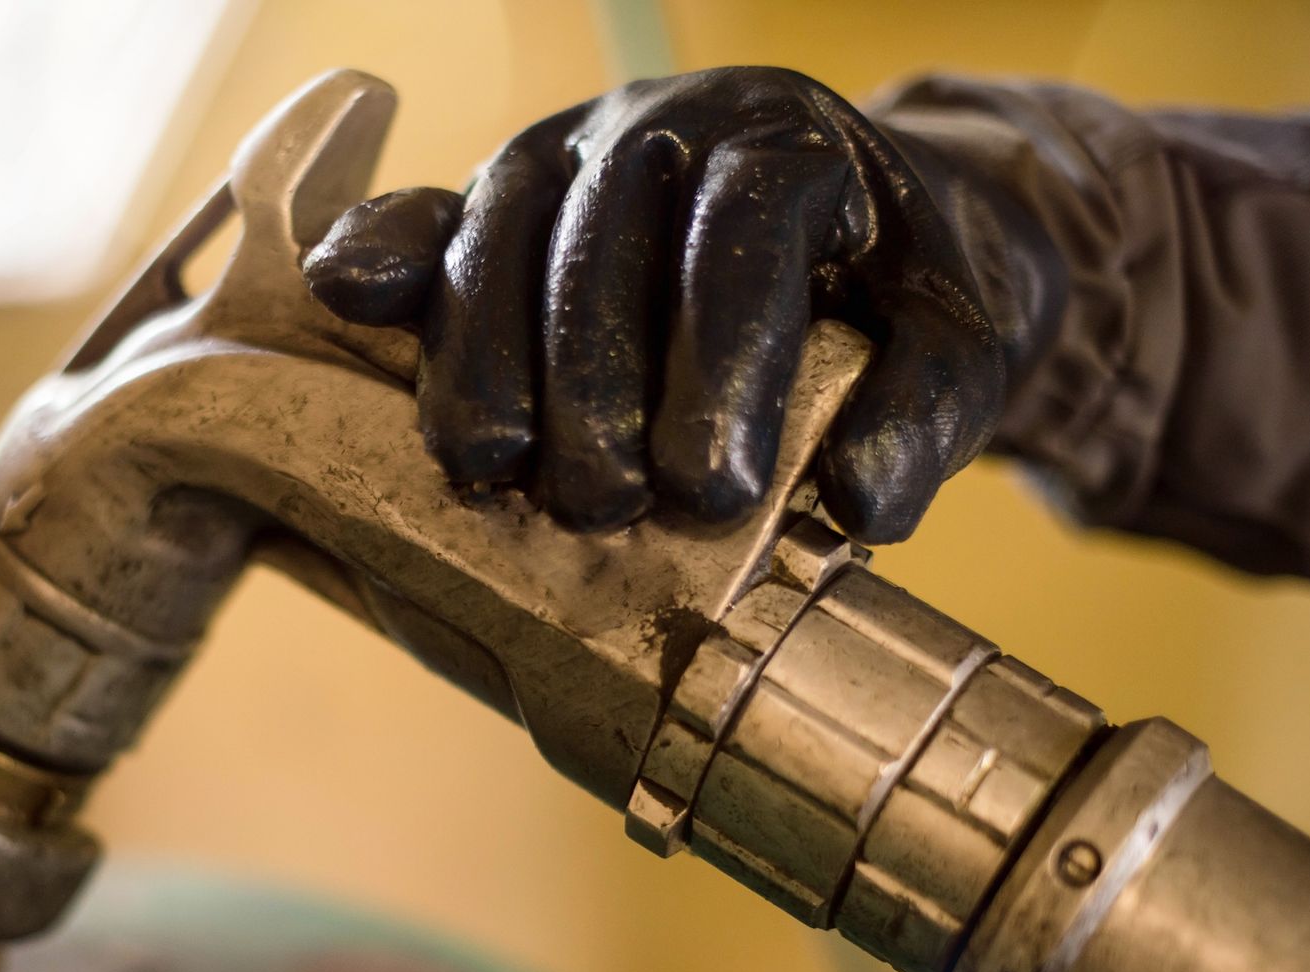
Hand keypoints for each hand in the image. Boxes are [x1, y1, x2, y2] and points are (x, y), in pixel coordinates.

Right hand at [303, 68, 1019, 541]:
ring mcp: (564, 154)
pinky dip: (383, 257)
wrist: (860, 225)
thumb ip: (930, 411)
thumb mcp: (962, 341)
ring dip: (487, 367)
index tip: (713, 489)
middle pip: (603, 247)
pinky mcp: (497, 201)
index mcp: (786, 140)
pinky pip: (429, 219)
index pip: (739, 233)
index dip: (721, 361)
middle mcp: (662, 125)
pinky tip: (347, 299)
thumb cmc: (903, 287)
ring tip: (498, 474)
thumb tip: (861, 505)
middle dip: (592, 390)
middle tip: (608, 508)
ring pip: (500, 242)